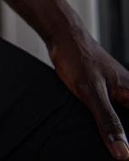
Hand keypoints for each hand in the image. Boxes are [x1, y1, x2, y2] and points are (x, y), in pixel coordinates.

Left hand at [48, 25, 128, 158]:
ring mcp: (118, 91)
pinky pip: (116, 113)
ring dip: (122, 133)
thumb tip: (123, 153)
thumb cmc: (77, 56)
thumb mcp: (91, 92)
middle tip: (121, 153)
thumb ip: (108, 122)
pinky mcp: (106, 91)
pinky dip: (112, 125)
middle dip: (127, 138)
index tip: (128, 154)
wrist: (62, 35)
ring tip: (115, 149)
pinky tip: (103, 134)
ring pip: (125, 118)